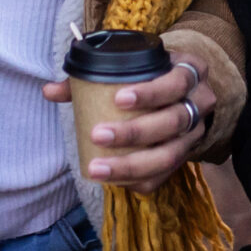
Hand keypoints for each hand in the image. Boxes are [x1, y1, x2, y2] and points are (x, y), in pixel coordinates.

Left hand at [37, 53, 215, 194]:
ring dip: (133, 164)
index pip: (177, 82)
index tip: (119, 99)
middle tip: (98, 134)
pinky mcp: (187, 157)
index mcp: (189, 73)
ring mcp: (196, 134)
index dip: (152, 93)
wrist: (183, 93)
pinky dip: (141, 181)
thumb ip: (90, 77)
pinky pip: (167, 175)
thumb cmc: (151, 77)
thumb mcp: (133, 67)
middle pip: (174, 121)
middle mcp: (200, 104)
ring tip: (97, 168)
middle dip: (136, 132)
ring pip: (172, 155)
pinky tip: (117, 183)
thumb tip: (50, 91)